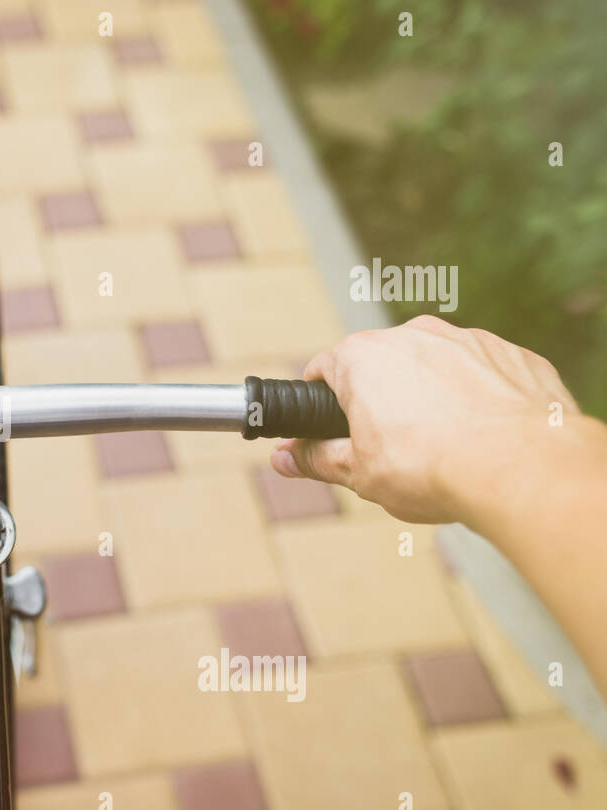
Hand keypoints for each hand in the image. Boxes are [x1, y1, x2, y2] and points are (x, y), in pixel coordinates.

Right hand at [271, 315, 578, 524]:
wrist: (523, 468)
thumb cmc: (435, 468)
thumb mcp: (358, 473)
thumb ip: (317, 458)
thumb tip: (286, 457)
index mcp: (362, 358)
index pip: (322, 372)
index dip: (322, 406)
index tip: (331, 432)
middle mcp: (411, 336)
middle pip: (380, 367)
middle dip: (380, 402)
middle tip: (390, 450)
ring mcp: (466, 340)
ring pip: (434, 368)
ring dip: (431, 398)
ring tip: (443, 448)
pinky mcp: (510, 355)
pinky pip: (482, 375)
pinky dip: (477, 401)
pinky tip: (482, 438)